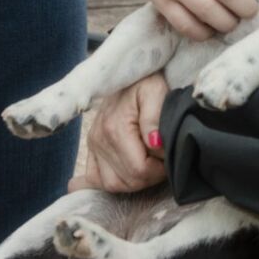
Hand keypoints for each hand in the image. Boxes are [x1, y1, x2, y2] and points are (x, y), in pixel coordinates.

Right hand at [75, 74, 170, 192]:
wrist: (127, 73)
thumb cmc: (146, 83)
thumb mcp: (156, 91)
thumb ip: (155, 117)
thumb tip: (154, 143)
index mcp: (115, 129)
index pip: (139, 170)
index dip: (159, 170)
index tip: (167, 157)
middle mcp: (99, 140)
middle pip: (127, 181)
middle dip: (149, 176)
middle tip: (161, 160)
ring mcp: (92, 145)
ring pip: (111, 185)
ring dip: (133, 181)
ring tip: (147, 164)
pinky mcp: (91, 148)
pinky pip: (95, 179)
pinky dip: (111, 181)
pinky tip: (125, 171)